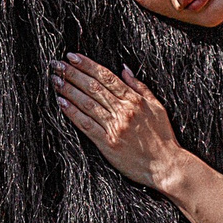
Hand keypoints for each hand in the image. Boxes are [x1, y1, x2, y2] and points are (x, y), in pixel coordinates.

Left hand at [52, 54, 187, 189]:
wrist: (167, 165)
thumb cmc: (163, 137)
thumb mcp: (157, 107)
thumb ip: (140, 87)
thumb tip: (124, 68)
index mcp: (135, 100)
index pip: (106, 76)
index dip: (87, 65)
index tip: (72, 56)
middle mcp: (124, 111)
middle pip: (93, 87)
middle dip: (73, 73)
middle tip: (57, 64)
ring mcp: (115, 127)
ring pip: (87, 103)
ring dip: (69, 90)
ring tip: (55, 80)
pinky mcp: (108, 143)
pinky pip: (86, 125)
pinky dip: (72, 113)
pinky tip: (61, 102)